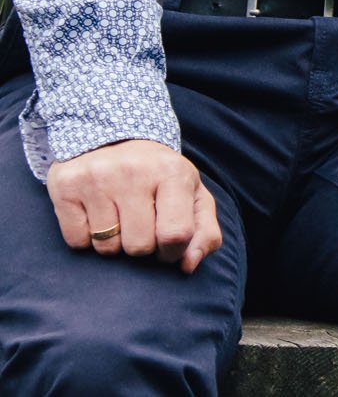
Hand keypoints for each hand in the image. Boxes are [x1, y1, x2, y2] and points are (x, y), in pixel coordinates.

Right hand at [46, 139, 221, 273]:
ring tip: (118, 215)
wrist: (114, 138)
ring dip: (113, 242)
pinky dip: (86, 237)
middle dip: (141, 245)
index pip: (176, 235)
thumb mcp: (192, 195)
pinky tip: (95, 213)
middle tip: (140, 222)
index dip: (172, 251)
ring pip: (106, 247)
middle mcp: (135, 171)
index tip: (166, 243)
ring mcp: (98, 177)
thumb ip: (204, 232)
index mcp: (173, 172)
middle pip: (139, 246)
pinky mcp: (67, 185)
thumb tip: (188, 266)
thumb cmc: (159, 177)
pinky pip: (77, 241)